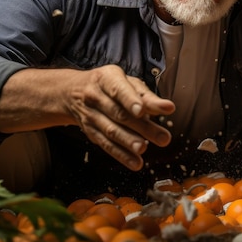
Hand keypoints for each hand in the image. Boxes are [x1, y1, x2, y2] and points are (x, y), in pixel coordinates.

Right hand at [0, 65, 175, 172]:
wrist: (73, 93)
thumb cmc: (110, 85)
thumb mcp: (127, 82)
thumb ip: (147, 96)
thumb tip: (168, 108)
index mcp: (106, 78)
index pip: (118, 90)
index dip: (130, 101)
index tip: (142, 110)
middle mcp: (95, 96)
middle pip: (119, 114)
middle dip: (142, 127)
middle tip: (163, 138)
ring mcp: (90, 115)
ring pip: (111, 131)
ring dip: (129, 142)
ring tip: (145, 149)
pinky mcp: (91, 132)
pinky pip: (106, 145)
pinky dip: (121, 155)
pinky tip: (136, 163)